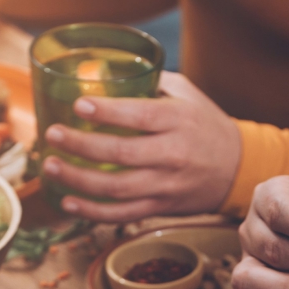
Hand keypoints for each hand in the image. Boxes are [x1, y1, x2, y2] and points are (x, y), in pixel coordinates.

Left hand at [41, 72, 241, 221]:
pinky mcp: (161, 207)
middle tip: (52, 134)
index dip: (106, 112)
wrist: (238, 169)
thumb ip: (153, 83)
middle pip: (120, 154)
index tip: (78, 105)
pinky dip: (93, 212)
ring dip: (78, 180)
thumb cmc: (207, 126)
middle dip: (80, 145)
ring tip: (51, 166)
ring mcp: (166, 185)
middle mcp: (173, 154)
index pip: (139, 116)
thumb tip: (107, 74)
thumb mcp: (188, 96)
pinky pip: (122, 214)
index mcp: (179, 121)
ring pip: (116, 188)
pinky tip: (68, 202)